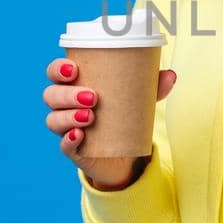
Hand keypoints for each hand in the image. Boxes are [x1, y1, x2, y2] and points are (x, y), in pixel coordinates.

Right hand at [45, 56, 176, 190]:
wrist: (125, 153)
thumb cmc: (123, 115)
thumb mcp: (138, 99)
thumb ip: (152, 87)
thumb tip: (171, 75)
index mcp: (74, 86)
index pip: (55, 73)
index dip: (58, 69)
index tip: (73, 69)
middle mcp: (64, 106)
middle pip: (51, 96)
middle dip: (67, 94)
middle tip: (93, 96)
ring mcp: (66, 129)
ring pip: (53, 120)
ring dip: (68, 116)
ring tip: (91, 116)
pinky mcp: (73, 150)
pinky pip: (64, 145)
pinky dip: (69, 140)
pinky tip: (79, 135)